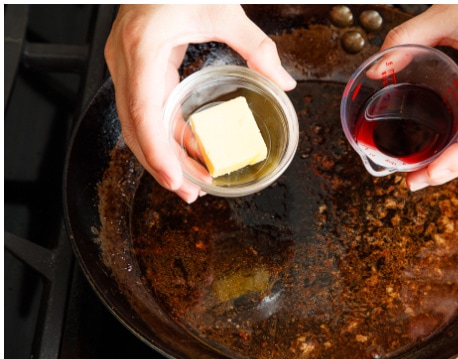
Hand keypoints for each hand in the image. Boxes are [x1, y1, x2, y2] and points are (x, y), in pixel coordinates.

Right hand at [104, 5, 295, 202]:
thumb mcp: (223, 11)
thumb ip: (256, 48)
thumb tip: (283, 81)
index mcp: (142, 50)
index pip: (143, 113)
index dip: (158, 153)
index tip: (175, 181)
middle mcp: (127, 60)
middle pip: (136, 127)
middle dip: (162, 165)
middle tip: (192, 193)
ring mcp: (127, 62)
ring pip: (139, 120)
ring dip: (165, 152)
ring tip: (195, 179)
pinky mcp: (137, 62)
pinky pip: (147, 106)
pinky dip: (166, 130)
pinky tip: (189, 147)